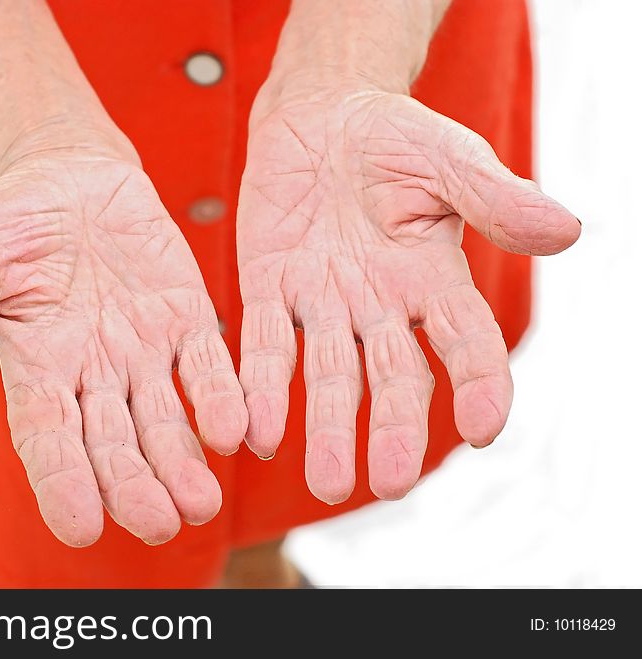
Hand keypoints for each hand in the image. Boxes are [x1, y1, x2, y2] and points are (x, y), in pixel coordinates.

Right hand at [0, 139, 247, 546]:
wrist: (70, 176)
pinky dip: (221, 398)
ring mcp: (143, 350)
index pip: (47, 436)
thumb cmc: (11, 221)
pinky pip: (208, 365)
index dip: (62, 481)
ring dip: (183, 461)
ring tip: (200, 504)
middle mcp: (94, 373)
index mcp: (38, 366)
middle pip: (114, 442)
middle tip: (160, 524)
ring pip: (165, 419)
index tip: (80, 529)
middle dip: (134, 484)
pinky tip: (238, 430)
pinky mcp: (186, 319)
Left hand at [237, 88, 579, 502]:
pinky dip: (261, 386)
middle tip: (388, 486)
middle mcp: (379, 304)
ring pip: (326, 375)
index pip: (465, 342)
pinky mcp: (268, 287)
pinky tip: (256, 433)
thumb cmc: (396, 137)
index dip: (478, 384)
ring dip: (325, 427)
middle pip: (393, 377)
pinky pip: (263, 343)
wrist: (323, 115)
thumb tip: (567, 232)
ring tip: (326, 484)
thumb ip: (495, 198)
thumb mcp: (449, 159)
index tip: (482, 430)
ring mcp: (322, 301)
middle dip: (391, 429)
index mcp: (432, 278)